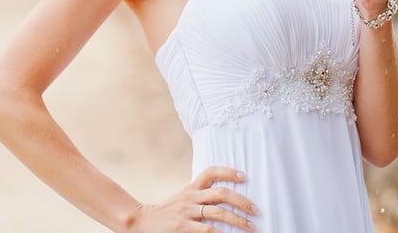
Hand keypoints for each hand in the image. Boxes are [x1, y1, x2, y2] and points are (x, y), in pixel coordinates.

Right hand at [127, 166, 257, 231]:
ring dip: (238, 220)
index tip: (245, 176)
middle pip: (221, 193)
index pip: (211, 172)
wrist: (142, 222)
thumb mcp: (182, 199)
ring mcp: (187, 212)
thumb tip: (226, 198)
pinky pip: (208, 231)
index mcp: (191, 188)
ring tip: (251, 227)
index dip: (229, 171)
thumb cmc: (167, 212)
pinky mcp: (183, 228)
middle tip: (256, 210)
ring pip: (218, 213)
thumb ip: (200, 196)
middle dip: (242, 201)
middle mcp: (190, 197)